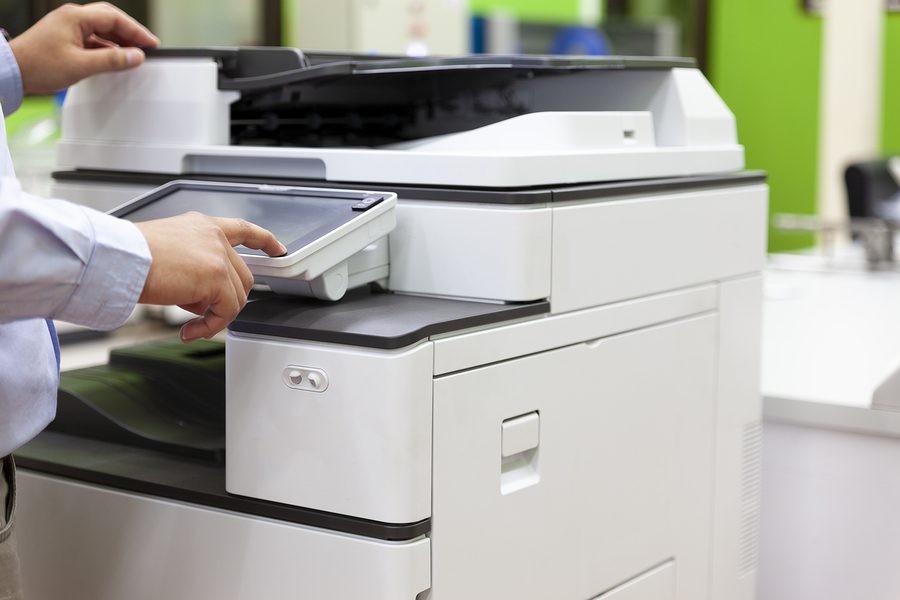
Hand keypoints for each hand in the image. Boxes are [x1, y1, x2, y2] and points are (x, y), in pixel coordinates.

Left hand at [9, 2, 158, 94]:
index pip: (115, 18)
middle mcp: (71, 17)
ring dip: (118, 40)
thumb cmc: (37, 65)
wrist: (12, 71)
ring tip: (133, 54)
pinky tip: (113, 57)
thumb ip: (112, 60)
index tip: (151, 44)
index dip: (137, 31)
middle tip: (146, 46)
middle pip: (109, 19)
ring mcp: (67, 27)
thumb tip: (135, 56)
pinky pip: (92, 38)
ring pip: (101, 29)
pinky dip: (106, 46)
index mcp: (75, 17)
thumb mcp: (81, 65)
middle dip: (130, 32)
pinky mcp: (64, 37)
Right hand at [135, 212, 285, 342]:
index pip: (243, 229)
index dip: (265, 240)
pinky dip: (211, 326)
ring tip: (190, 323)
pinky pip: (227, 311)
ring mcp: (218, 255)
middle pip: (242, 276)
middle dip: (225, 299)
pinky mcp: (216, 276)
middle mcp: (213, 236)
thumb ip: (193, 268)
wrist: (117, 259)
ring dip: (215, 315)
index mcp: (201, 225)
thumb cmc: (128, 258)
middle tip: (200, 314)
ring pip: (236, 296)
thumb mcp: (168, 254)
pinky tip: (190, 331)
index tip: (278, 249)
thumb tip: (203, 299)